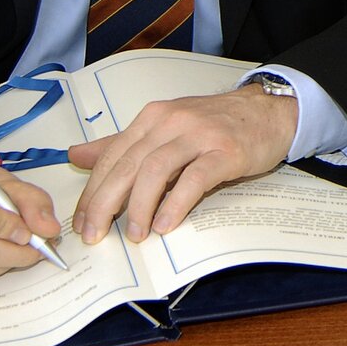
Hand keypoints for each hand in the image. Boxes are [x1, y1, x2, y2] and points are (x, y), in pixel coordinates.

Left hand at [68, 87, 297, 243]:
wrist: (269, 110)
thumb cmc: (216, 124)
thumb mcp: (165, 128)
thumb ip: (122, 144)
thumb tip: (77, 156)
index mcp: (152, 117)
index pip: (112, 155)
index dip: (93, 191)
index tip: (81, 222)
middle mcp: (172, 121)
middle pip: (128, 164)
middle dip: (106, 203)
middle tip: (95, 234)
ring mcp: (200, 134)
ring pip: (157, 170)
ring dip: (140, 206)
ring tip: (135, 235)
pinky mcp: (227, 150)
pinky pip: (195, 178)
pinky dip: (176, 203)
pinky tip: (166, 224)